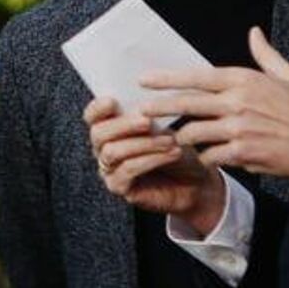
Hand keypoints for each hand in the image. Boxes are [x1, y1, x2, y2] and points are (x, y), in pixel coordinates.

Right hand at [84, 95, 225, 234]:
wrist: (196, 179)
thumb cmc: (177, 147)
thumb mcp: (165, 124)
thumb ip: (147, 112)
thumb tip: (141, 100)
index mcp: (109, 128)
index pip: (92, 116)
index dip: (98, 108)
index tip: (113, 101)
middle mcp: (103, 149)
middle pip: (98, 134)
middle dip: (122, 125)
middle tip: (147, 121)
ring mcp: (109, 170)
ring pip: (112, 152)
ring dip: (143, 143)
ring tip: (170, 140)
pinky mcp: (119, 187)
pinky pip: (128, 170)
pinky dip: (151, 159)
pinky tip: (172, 153)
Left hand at [140, 26, 288, 182]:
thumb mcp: (288, 76)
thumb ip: (265, 54)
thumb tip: (254, 32)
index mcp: (245, 80)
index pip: (196, 76)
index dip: (167, 79)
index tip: (144, 80)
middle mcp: (238, 102)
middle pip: (185, 104)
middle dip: (158, 108)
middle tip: (140, 112)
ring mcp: (239, 129)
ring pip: (193, 133)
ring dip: (184, 139)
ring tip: (179, 141)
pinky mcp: (244, 153)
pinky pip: (211, 156)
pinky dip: (207, 158)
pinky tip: (209, 157)